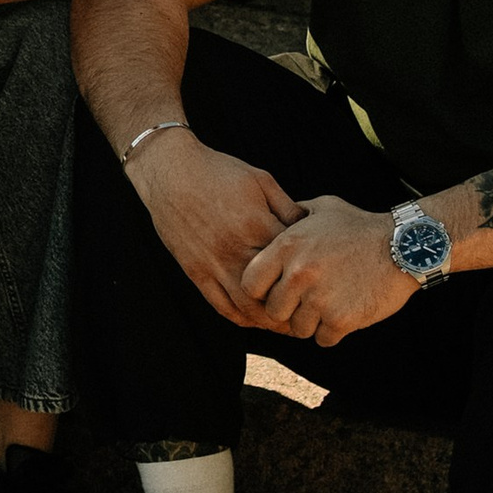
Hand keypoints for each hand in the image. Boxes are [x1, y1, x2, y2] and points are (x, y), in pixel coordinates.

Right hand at [129, 137, 301, 327]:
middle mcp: (235, 250)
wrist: (170, 170)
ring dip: (269, 322)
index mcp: (256, 225)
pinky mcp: (196, 272)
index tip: (322, 282)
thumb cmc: (218, 171)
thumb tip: (313, 228)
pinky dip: (242, 318)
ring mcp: (213, 264)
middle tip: (311, 311)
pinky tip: (255, 318)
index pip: (292, 262)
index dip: (310, 275)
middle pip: (273, 294)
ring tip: (286, 322)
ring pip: (248, 309)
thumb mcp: (261, 180)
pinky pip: (221, 306)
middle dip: (295, 307)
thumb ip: (288, 207)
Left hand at [239, 196, 416, 347]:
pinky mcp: (342, 319)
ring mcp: (320, 299)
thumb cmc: (360, 226)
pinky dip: (332, 332)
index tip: (276, 289)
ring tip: (328, 305)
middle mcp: (298, 274)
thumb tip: (273, 215)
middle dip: (288, 309)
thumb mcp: (321, 208)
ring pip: (298, 329)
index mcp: (286, 247)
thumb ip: (292, 214)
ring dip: (311, 322)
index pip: (250, 284)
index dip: (262, 290)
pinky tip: (344, 314)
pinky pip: (323, 339)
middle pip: (273, 312)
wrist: (402, 245)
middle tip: (305, 301)